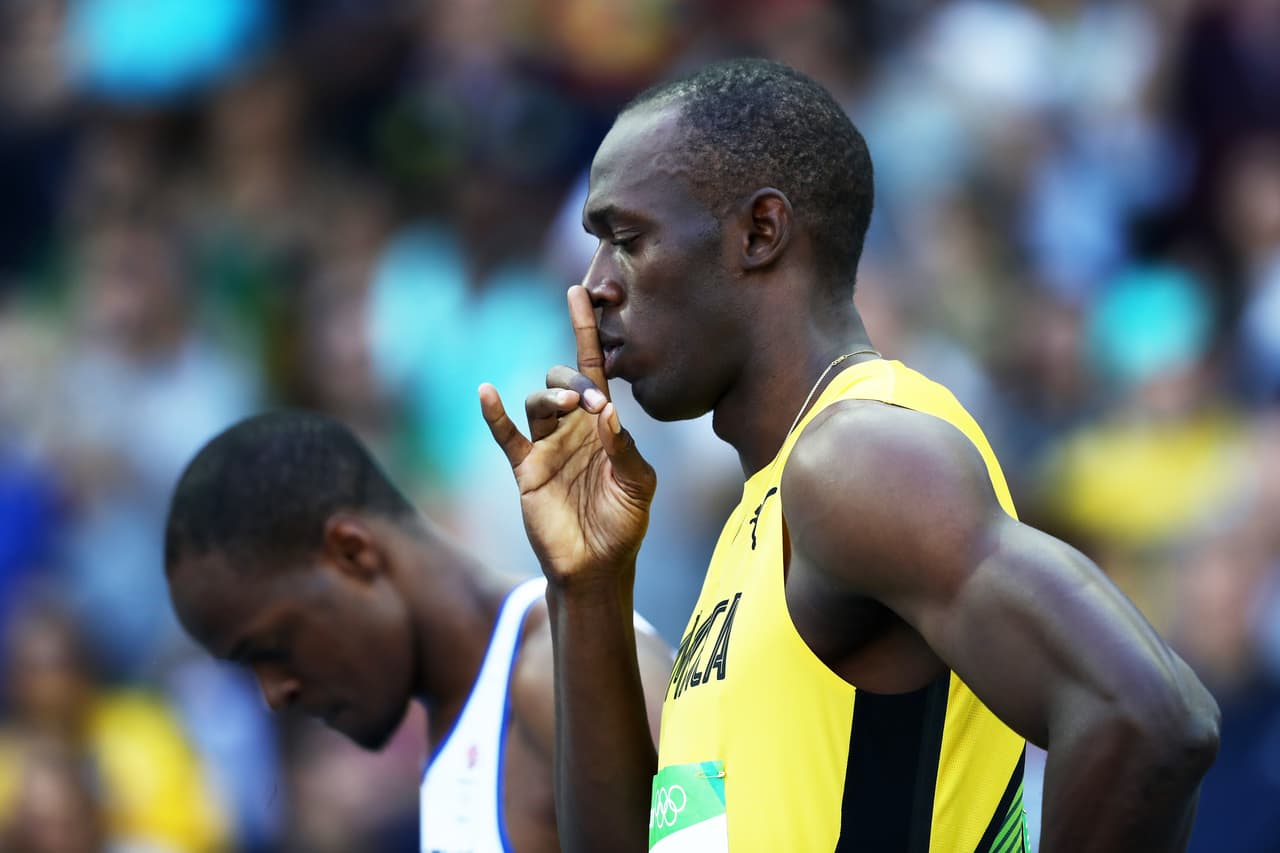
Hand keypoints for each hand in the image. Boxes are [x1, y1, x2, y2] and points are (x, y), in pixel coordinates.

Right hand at [480, 285, 655, 587]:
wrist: (597, 566)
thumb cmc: (624, 523)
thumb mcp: (638, 485)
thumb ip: (625, 449)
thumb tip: (608, 412)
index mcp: (604, 423)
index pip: (595, 366)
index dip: (587, 329)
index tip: (581, 291)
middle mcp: (573, 427)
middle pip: (565, 378)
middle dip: (577, 380)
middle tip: (595, 405)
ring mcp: (547, 445)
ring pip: (539, 400)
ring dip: (552, 396)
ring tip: (571, 408)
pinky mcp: (525, 468)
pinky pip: (505, 434)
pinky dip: (494, 413)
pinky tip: (488, 393)